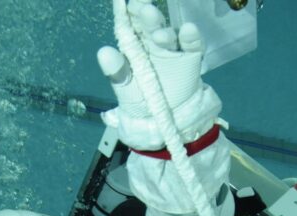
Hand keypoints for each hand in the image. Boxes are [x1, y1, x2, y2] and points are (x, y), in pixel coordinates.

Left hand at [97, 0, 220, 150]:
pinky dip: (191, 37)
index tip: (121, 2)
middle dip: (145, 13)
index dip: (125, 13)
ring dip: (164, 31)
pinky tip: (188, 30)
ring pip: (169, 34)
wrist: (166, 124)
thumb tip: (103, 52)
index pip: (128, 25)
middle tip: (142, 7)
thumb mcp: (126, 91)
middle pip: (149, 24)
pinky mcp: (191, 58)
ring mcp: (173, 50)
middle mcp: (153, 43)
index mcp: (134, 47)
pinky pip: (192, 45)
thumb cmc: (142, 103)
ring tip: (159, 35)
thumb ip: (117, 72)